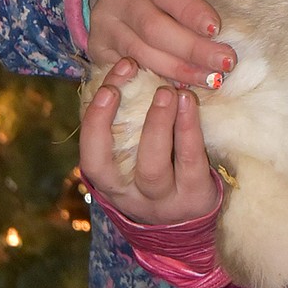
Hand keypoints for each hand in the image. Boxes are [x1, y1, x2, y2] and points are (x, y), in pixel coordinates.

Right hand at [80, 58, 219, 225]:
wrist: (197, 218)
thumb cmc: (162, 171)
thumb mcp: (139, 156)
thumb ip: (129, 123)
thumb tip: (127, 70)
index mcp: (110, 183)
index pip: (91, 156)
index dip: (94, 121)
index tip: (108, 84)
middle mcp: (129, 196)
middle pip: (106, 165)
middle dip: (109, 119)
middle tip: (129, 74)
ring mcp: (161, 200)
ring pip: (151, 165)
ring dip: (157, 123)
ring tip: (167, 90)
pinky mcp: (194, 196)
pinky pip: (189, 161)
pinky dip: (188, 128)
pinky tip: (190, 101)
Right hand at [86, 0, 235, 86]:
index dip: (189, 9)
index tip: (217, 27)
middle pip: (154, 29)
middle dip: (192, 49)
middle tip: (226, 62)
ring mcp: (106, 27)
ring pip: (142, 55)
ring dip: (180, 72)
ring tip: (213, 80)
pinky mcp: (99, 52)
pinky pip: (129, 73)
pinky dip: (158, 85)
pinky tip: (183, 92)